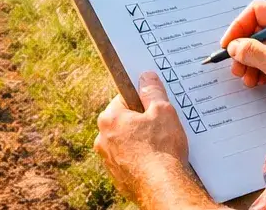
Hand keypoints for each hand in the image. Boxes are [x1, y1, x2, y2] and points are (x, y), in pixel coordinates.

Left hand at [94, 71, 189, 196]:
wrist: (162, 187)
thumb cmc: (162, 148)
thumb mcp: (163, 110)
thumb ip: (152, 91)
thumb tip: (146, 77)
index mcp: (110, 118)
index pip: (124, 98)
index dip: (142, 100)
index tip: (154, 105)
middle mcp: (102, 139)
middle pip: (124, 121)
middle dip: (141, 122)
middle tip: (161, 126)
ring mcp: (108, 160)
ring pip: (127, 142)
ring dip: (141, 141)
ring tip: (161, 146)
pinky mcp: (117, 177)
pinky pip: (130, 160)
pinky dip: (141, 159)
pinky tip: (157, 161)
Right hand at [221, 0, 265, 98]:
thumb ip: (251, 52)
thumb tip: (234, 47)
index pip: (258, 11)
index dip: (239, 27)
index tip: (228, 46)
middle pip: (261, 29)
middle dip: (245, 49)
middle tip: (236, 68)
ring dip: (252, 62)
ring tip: (247, 79)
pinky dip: (264, 68)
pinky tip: (257, 81)